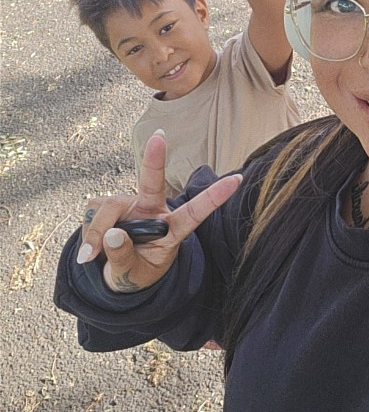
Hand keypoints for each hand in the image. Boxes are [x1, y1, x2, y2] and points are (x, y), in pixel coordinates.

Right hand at [76, 131, 240, 291]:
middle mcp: (153, 211)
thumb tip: (111, 235)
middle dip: (155, 159)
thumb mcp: (132, 276)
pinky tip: (91, 245)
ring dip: (97, 231)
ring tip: (92, 256)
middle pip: (152, 183)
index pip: (195, 212)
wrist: (115, 276)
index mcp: (173, 230)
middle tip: (159, 136)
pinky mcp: (108, 203)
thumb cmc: (135, 274)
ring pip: (110, 206)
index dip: (215, 197)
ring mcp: (131, 205)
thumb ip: (123, 258)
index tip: (236, 180)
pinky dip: (88, 230)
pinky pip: (93, 209)